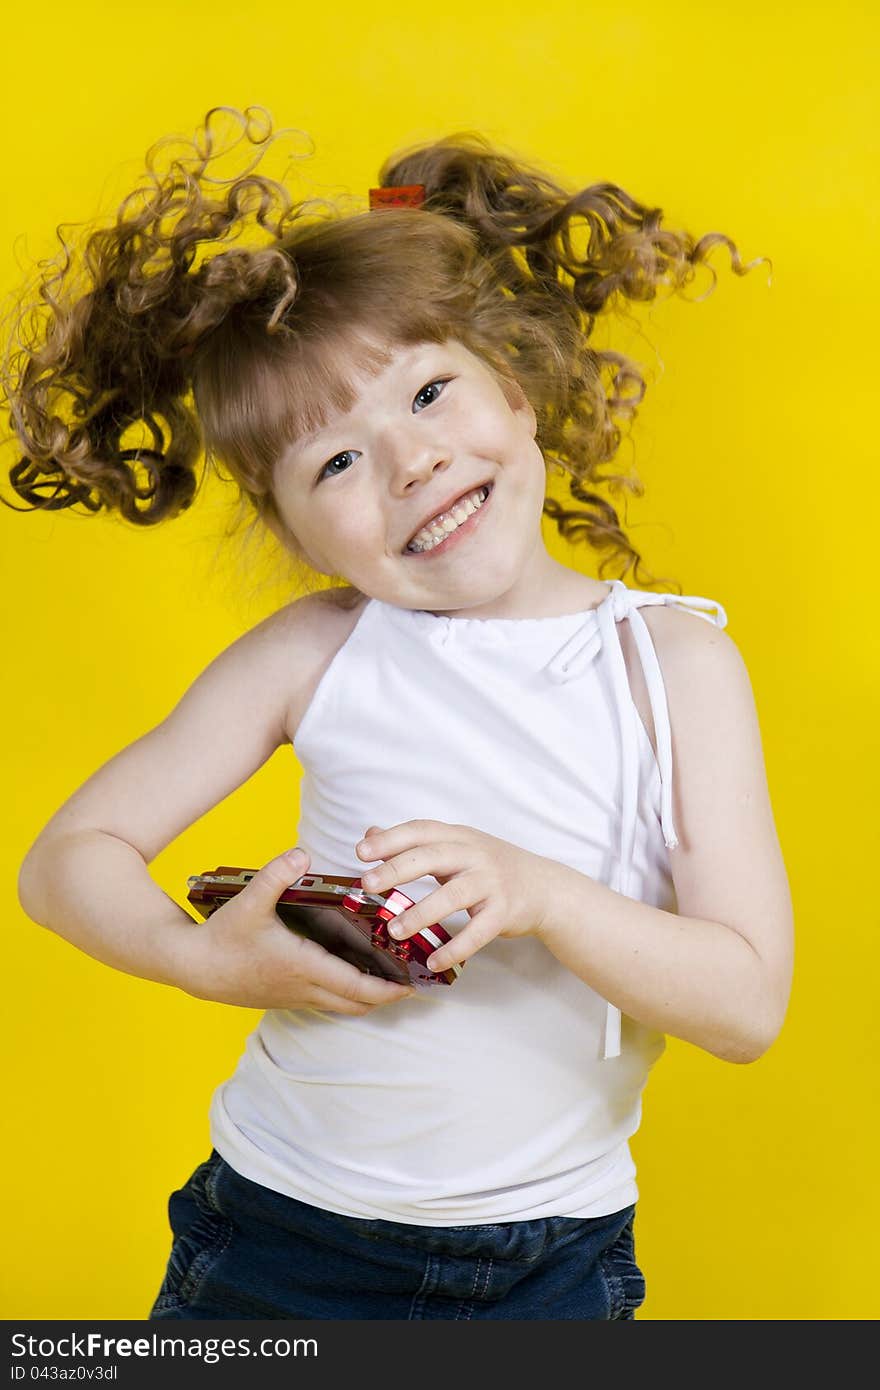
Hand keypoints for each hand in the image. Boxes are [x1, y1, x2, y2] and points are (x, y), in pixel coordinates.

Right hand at [177, 848, 416, 1012]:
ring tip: (388, 979)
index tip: (412, 984)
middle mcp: (302, 988)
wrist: (191, 966)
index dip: (388, 989)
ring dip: (366, 998)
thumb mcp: (249, 901)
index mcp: (302, 967)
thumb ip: (276, 875)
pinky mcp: (282, 997)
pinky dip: (345, 995)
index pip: (356, 987)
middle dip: (386, 997)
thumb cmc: (221, 937)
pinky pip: (324, 1002)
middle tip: (410, 983)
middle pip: (356, 1004)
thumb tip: (302, 853)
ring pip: (341, 1006)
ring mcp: (292, 997)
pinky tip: (350, 976)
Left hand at [355, 820, 558, 971]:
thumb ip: (415, 842)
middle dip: (397, 870)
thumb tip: (370, 833)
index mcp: (458, 837)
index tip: (360, 851)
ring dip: (421, 913)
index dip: (390, 839)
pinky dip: (456, 948)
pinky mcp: (505, 911)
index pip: (421, 831)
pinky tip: (435, 962)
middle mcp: (475, 854)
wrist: (546, 887)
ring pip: (452, 896)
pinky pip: (478, 931)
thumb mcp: (456, 847)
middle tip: (368, 885)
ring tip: (394, 930)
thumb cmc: (492, 867)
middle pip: (432, 858)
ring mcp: (491, 882)